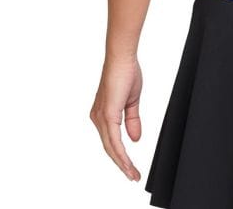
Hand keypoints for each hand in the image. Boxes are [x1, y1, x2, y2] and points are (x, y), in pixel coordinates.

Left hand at [89, 55, 142, 180]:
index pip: (111, 140)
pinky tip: (127, 161)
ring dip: (122, 162)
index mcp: (103, 114)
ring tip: (133, 173)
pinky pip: (113, 139)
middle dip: (122, 164)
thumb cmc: (126, 72)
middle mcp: (98, 118)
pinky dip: (121, 153)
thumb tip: (135, 139)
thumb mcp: (132, 101)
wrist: (122, 58)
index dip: (121, 155)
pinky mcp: (107, 114)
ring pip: (110, 147)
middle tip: (133, 175)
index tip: (131, 167)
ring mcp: (101, 117)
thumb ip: (132, 121)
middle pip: (109, 148)